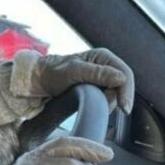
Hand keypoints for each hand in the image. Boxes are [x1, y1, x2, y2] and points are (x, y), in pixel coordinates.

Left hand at [11, 47, 134, 114]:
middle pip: (123, 86)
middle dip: (116, 99)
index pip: (126, 74)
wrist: (38, 81)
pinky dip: (101, 105)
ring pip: (115, 95)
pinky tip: (90, 106)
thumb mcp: (74, 71)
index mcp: (103, 57)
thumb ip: (97, 73)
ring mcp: (101, 79)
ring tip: (90, 102)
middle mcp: (105, 67)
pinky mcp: (95, 90)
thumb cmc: (53, 72)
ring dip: (107, 103)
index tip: (123, 108)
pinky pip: (106, 100)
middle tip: (102, 107)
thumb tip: (121, 78)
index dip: (126, 92)